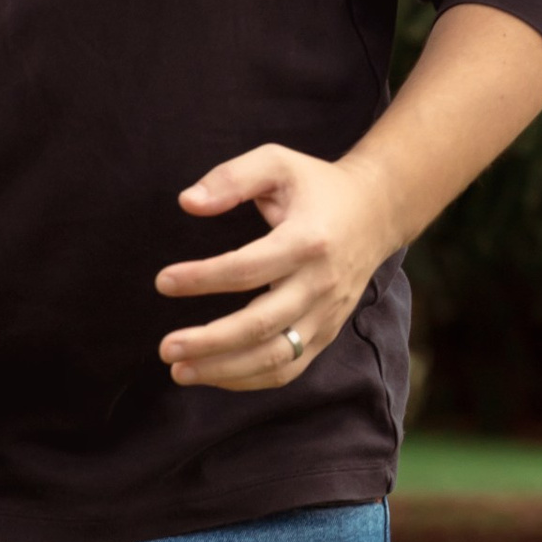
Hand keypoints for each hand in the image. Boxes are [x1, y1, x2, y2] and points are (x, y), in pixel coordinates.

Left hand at [155, 147, 398, 390]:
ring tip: (180, 370)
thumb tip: (188, 203)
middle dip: (210, 341)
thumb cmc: (317, 186)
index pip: (248, 268)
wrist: (378, 212)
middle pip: (261, 324)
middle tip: (165, 348)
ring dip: (226, 369)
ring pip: (276, 356)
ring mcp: (327, 313)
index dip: (202, 279)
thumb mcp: (277, 163)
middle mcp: (321, 283)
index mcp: (308, 240)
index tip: (163, 282)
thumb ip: (232, 178)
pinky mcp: (327, 331)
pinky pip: (290, 367)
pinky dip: (250, 379)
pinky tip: (213, 374)